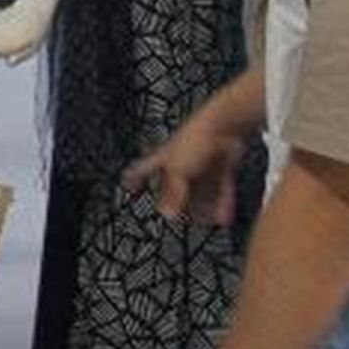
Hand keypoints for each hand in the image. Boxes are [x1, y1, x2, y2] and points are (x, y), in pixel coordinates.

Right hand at [123, 102, 245, 228]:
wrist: (222, 125)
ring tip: (202, 222)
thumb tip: (166, 214)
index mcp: (163, 156)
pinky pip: (219, 191)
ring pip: (199, 192)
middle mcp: (181, 161)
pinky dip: (221, 205)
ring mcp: (201, 165)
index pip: (142, 168)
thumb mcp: (177, 171)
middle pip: (175, 186)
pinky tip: (222, 219)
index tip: (126, 184)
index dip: (133, 176)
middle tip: (175, 217)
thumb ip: (173, 195)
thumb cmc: (195, 139)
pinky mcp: (219, 168)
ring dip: (202, 209)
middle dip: (176, 203)